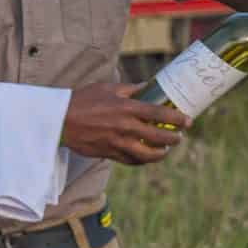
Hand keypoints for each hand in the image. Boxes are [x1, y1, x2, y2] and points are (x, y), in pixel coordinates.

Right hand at [63, 83, 182, 163]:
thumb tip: (147, 86)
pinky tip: (146, 157)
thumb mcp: (107, 88)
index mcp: (127, 108)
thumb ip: (130, 89)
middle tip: (179, 137)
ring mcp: (118, 143)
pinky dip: (142, 160)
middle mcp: (125, 127)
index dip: (177, 119)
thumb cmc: (83, 100)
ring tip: (165, 150)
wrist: (59, 120)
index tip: (187, 121)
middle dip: (173, 138)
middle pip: (158, 137)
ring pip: (147, 154)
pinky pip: (131, 161)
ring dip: (160, 154)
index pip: (159, 114)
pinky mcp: (109, 153)